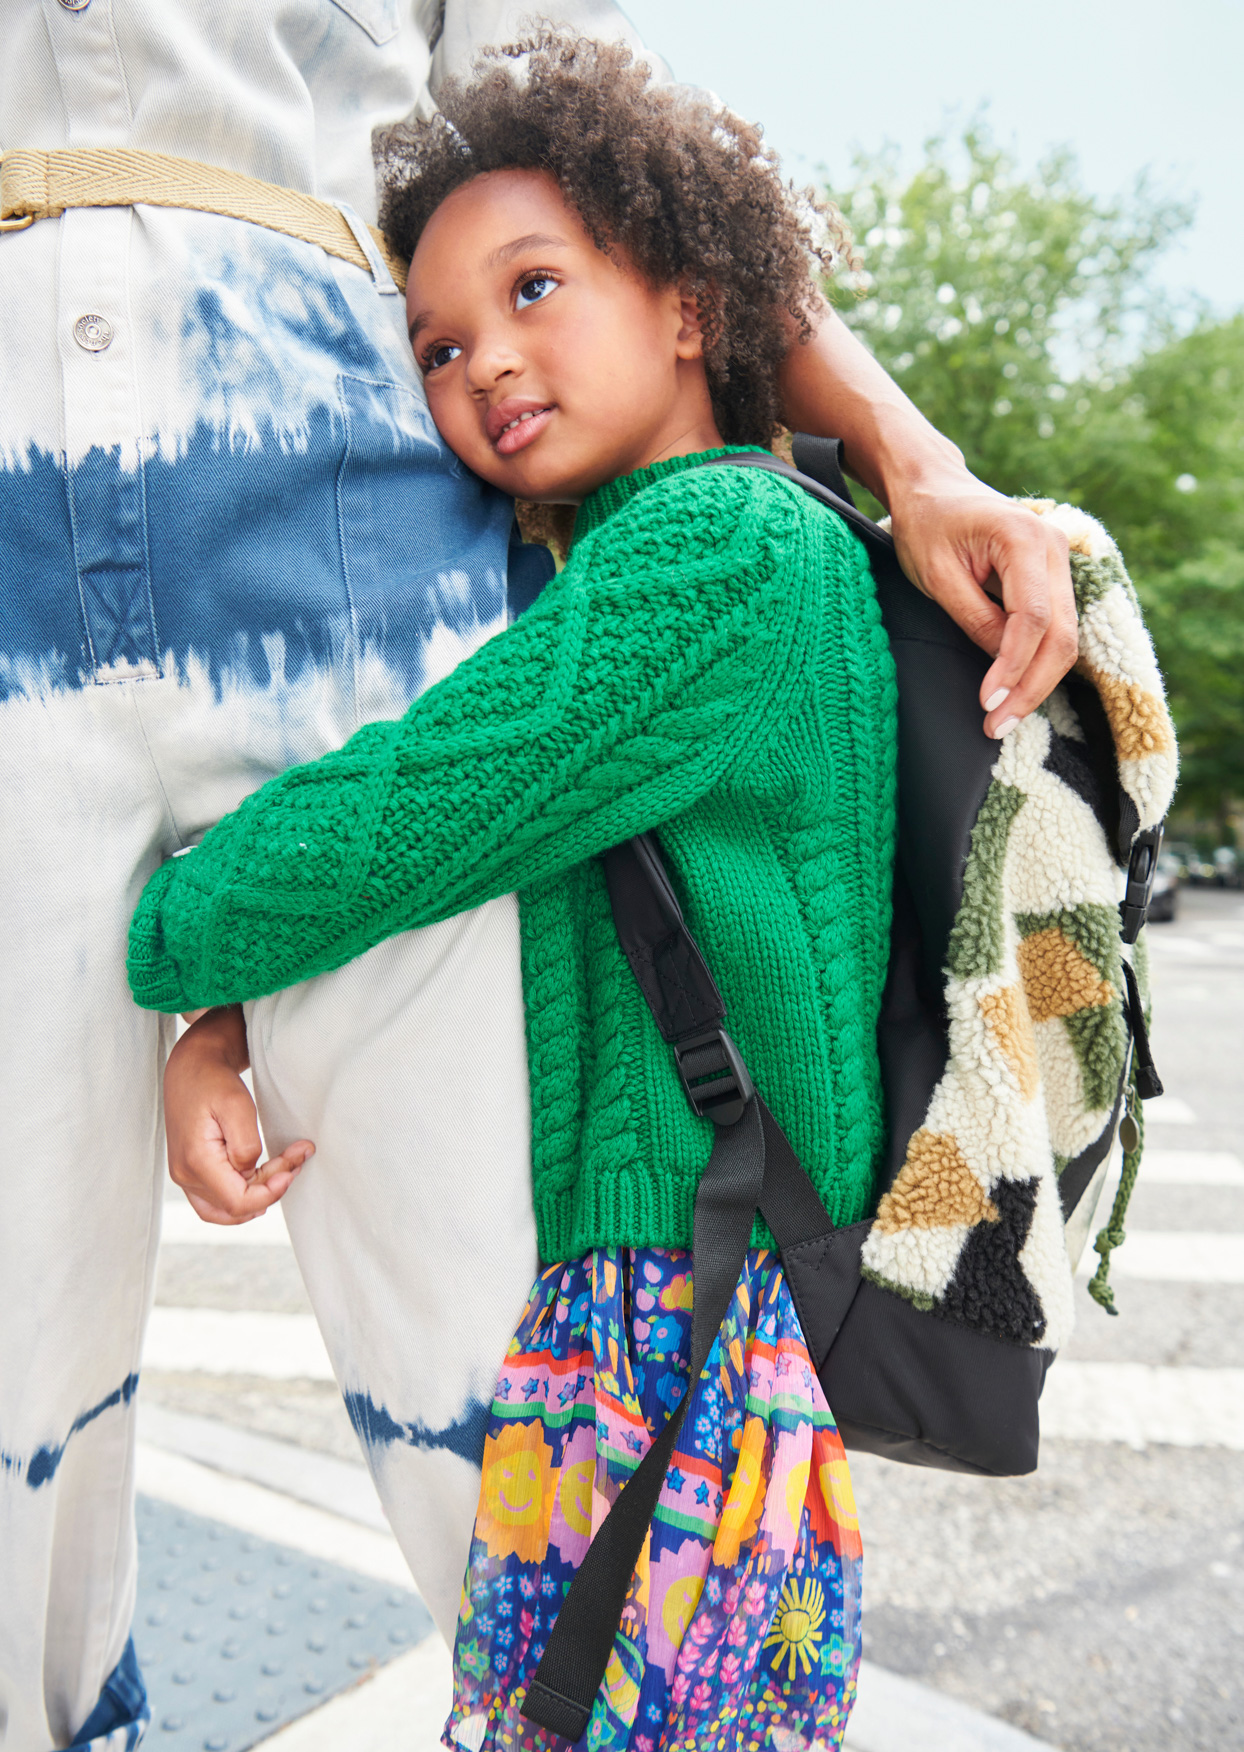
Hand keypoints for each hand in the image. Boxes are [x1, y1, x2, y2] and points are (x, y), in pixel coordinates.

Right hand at [164, 1005, 313, 1224]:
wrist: (192, 1067)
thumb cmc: (214, 1081)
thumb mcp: (237, 1106)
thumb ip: (246, 1145)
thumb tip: (251, 1173)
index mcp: (195, 1161)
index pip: (238, 1201)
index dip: (270, 1193)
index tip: (293, 1169)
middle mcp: (185, 1175)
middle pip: (236, 1206)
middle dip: (272, 1188)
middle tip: (296, 1157)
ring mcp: (185, 1176)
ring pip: (225, 1211)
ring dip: (258, 1197)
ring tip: (283, 1171)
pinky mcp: (190, 1172)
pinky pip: (216, 1202)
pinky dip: (242, 1198)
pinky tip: (263, 1184)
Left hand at [776, 308, 1078, 734]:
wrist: (933, 487)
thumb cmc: (926, 524)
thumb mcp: (937, 574)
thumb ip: (973, 617)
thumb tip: (1000, 663)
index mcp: (1025, 538)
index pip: (1033, 618)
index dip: (1013, 665)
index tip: (988, 701)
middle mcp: (1055, 548)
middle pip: (1061, 636)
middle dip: (1031, 687)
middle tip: (997, 727)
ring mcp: (1059, 563)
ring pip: (1065, 639)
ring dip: (1036, 684)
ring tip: (1001, 720)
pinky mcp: (1052, 580)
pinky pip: (1056, 631)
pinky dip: (1036, 666)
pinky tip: (1012, 694)